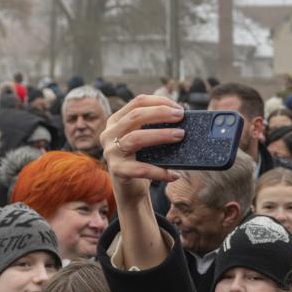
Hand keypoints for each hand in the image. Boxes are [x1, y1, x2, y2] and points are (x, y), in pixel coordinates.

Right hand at [101, 95, 184, 270]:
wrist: (130, 190)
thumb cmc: (141, 159)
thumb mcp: (144, 138)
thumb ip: (154, 126)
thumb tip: (182, 117)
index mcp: (116, 121)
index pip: (137, 102)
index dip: (159, 101)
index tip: (178, 107)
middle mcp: (109, 134)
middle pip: (135, 116)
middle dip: (161, 113)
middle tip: (181, 116)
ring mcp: (111, 152)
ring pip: (136, 138)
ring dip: (161, 135)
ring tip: (180, 136)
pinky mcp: (117, 171)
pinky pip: (141, 169)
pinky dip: (160, 172)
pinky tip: (174, 174)